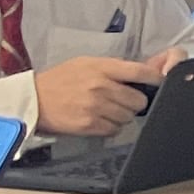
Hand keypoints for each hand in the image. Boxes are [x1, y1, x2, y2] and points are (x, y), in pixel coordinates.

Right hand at [32, 56, 164, 138]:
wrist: (33, 99)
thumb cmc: (61, 79)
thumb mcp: (87, 64)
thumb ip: (114, 68)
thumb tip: (145, 72)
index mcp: (102, 67)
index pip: (141, 72)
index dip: (156, 79)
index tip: (160, 84)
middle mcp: (101, 86)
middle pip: (139, 100)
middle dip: (134, 102)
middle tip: (121, 101)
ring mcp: (96, 107)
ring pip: (128, 117)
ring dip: (121, 116)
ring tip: (105, 110)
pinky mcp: (89, 124)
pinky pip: (115, 130)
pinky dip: (110, 127)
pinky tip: (98, 120)